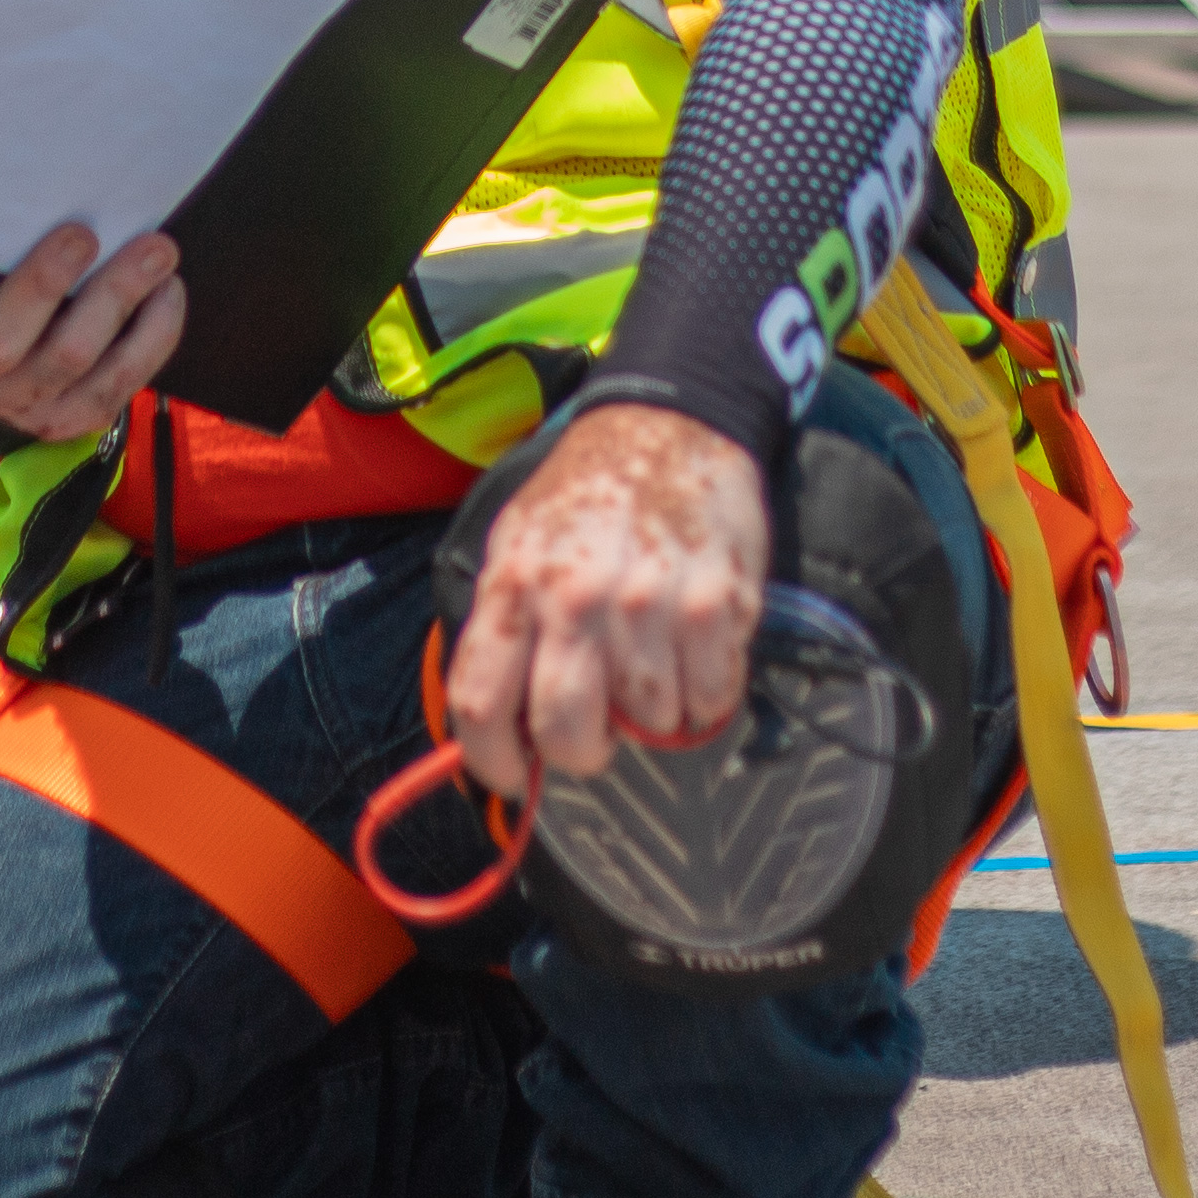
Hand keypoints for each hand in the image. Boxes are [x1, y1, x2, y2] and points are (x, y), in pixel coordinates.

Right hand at [0, 222, 181, 443]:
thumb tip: (26, 185)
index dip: (42, 285)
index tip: (81, 234)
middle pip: (64, 354)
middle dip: (114, 295)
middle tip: (153, 243)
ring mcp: (41, 411)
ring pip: (102, 373)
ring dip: (145, 314)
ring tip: (164, 259)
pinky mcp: (81, 418)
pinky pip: (125, 385)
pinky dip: (155, 338)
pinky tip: (168, 295)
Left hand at [447, 403, 763, 802]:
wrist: (672, 421)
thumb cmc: (589, 491)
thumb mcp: (518, 541)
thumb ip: (504, 625)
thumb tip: (497, 725)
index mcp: (515, 584)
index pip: (480, 704)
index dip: (493, 762)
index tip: (516, 776)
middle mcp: (576, 599)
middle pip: (567, 734)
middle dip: (583, 752)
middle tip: (599, 731)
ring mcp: (649, 605)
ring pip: (649, 725)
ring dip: (654, 714)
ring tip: (654, 663)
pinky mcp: (716, 605)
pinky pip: (710, 700)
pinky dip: (706, 695)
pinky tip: (696, 653)